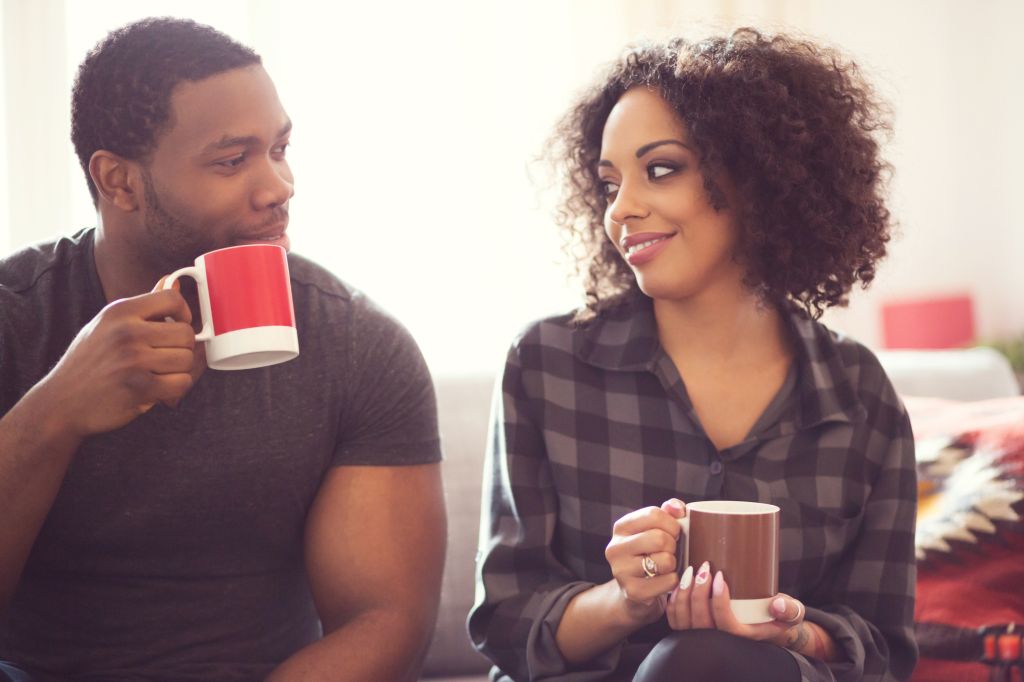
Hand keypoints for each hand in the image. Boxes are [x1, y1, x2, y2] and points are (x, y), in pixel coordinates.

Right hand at [35, 283, 197, 437]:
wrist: (61, 401)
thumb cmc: (88, 361)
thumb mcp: (108, 325)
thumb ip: (144, 306)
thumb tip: (174, 280)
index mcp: (120, 311)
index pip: (172, 299)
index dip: (184, 313)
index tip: (179, 325)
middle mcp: (127, 332)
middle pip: (186, 334)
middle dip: (182, 348)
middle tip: (165, 357)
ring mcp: (134, 360)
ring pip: (187, 360)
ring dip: (179, 370)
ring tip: (157, 373)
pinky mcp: (140, 387)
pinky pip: (182, 383)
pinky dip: (176, 388)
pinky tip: (158, 388)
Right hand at [605, 498, 686, 625]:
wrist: (636, 590)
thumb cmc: (650, 553)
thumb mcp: (657, 528)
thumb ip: (669, 512)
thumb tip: (677, 508)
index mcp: (621, 527)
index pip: (654, 515)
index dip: (672, 524)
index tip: (673, 533)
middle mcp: (615, 547)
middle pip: (660, 538)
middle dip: (673, 546)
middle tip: (669, 551)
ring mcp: (621, 571)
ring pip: (666, 561)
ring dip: (673, 564)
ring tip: (664, 566)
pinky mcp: (633, 591)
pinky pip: (669, 581)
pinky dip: (674, 581)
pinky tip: (663, 580)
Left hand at [666, 567, 825, 655]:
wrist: (768, 624)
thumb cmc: (779, 616)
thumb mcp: (792, 612)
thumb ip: (790, 610)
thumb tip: (778, 605)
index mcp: (742, 637)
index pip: (724, 624)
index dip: (718, 601)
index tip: (720, 576)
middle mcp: (720, 640)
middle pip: (700, 620)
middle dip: (698, 591)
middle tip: (704, 567)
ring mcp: (703, 636)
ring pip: (684, 619)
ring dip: (683, 593)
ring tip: (691, 571)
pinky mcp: (693, 629)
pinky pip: (675, 619)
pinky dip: (673, 600)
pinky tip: (679, 583)